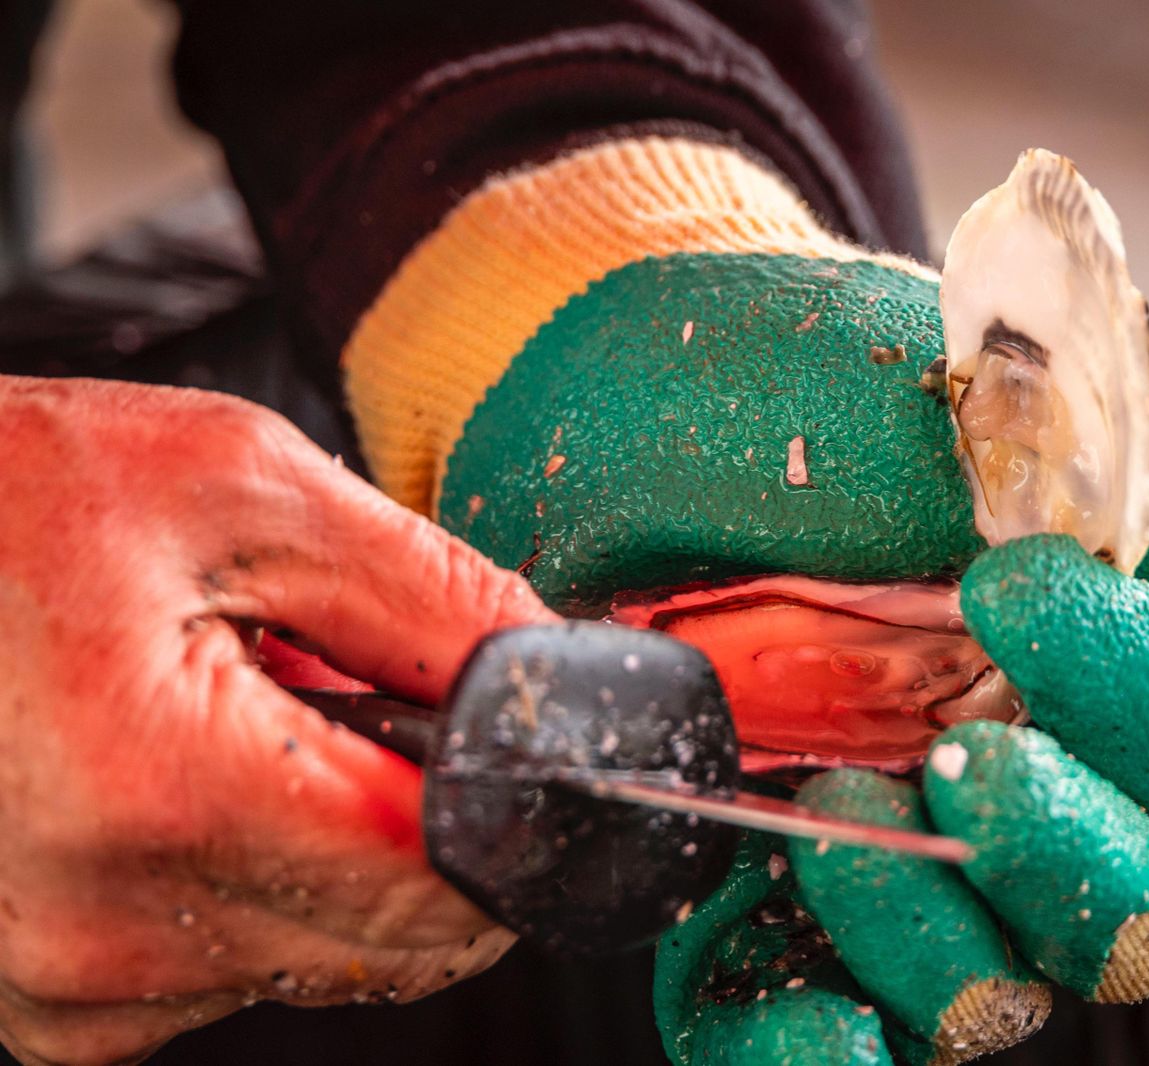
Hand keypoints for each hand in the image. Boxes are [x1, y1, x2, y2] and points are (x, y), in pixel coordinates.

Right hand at [0, 376, 554, 1064]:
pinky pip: (241, 971)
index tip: (509, 738)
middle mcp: (104, 929)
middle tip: (353, 702)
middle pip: (406, 941)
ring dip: (342, 855)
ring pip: (335, 959)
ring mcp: (66, 987)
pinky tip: (198, 783)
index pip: (447, 879)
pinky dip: (263, 884)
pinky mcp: (52, 1003)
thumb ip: (432, 595)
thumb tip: (564, 680)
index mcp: (165, 791)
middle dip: (428, 824)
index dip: (514, 806)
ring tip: (252, 728)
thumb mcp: (244, 485)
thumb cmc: (14, 499)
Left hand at [649, 358, 1148, 1065]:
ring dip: (941, 933)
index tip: (1021, 580)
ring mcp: (901, 846)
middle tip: (962, 742)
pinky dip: (804, 1050)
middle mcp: (1037, 773)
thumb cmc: (824, 387)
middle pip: (1144, 913)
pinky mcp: (768, 885)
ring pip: (999, 988)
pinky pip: (815, 1027)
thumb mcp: (1030, 416)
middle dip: (1074, 848)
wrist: (604, 388)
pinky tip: (789, 1022)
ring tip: (836, 802)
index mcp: (1123, 664)